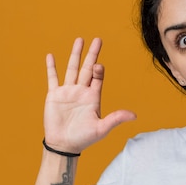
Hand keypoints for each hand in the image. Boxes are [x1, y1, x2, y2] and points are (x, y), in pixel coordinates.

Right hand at [43, 38, 135, 152]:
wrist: (64, 145)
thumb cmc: (84, 138)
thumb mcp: (102, 128)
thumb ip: (116, 119)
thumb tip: (134, 115)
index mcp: (93, 97)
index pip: (98, 78)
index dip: (99, 70)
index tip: (99, 65)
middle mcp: (81, 91)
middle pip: (87, 68)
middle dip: (92, 54)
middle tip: (97, 40)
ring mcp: (68, 92)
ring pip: (72, 69)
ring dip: (75, 55)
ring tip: (79, 40)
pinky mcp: (54, 95)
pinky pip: (52, 78)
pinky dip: (51, 67)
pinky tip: (51, 56)